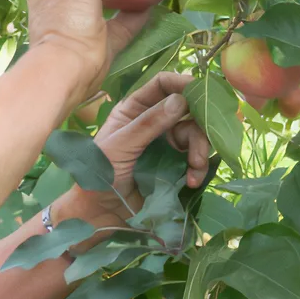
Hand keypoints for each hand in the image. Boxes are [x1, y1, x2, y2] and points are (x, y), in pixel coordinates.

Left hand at [52, 73, 209, 235]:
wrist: (99, 215)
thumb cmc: (98, 175)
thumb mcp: (119, 146)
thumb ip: (148, 124)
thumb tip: (181, 100)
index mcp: (135, 109)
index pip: (163, 84)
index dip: (182, 83)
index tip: (201, 91)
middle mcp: (154, 121)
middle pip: (187, 110)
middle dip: (199, 125)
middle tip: (201, 141)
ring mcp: (167, 144)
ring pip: (195, 135)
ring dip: (201, 150)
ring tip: (195, 168)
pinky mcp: (175, 166)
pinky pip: (196, 159)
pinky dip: (198, 169)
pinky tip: (192, 181)